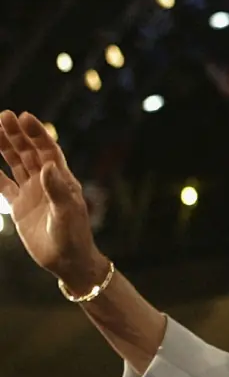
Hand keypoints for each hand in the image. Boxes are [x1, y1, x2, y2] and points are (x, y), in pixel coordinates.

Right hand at [0, 110, 107, 290]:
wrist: (67, 261)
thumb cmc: (74, 237)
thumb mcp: (67, 213)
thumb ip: (57, 190)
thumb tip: (48, 165)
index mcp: (62, 180)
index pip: (48, 150)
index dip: (37, 134)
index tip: (25, 117)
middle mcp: (47, 182)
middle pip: (29, 152)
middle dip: (17, 134)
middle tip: (3, 116)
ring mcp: (32, 192)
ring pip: (15, 164)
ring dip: (4, 147)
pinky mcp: (19, 206)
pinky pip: (2, 185)